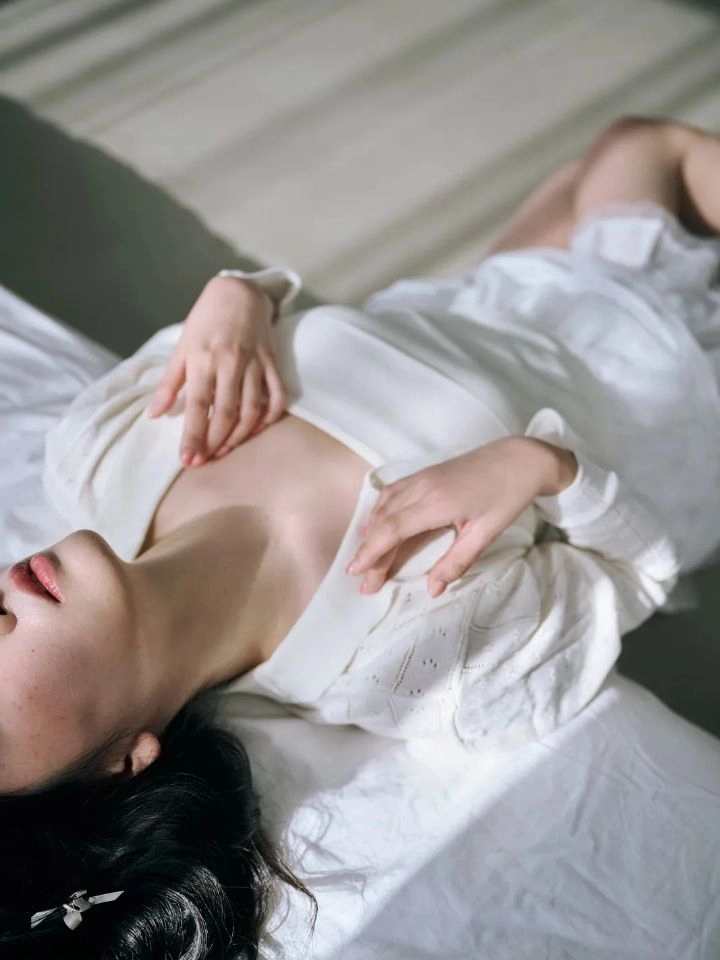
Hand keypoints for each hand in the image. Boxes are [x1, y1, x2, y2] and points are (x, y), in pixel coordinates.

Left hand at [147, 276, 286, 464]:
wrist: (239, 293)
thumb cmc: (205, 322)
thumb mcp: (182, 349)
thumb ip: (169, 384)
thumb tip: (154, 415)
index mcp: (203, 359)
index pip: (198, 405)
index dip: (193, 435)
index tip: (188, 459)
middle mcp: (230, 363)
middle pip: (226, 412)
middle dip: (215, 441)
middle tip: (204, 460)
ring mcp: (255, 363)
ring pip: (252, 409)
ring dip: (239, 435)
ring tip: (225, 450)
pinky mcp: (273, 362)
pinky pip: (277, 396)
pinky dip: (270, 417)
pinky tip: (257, 430)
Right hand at [346, 436, 576, 596]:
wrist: (519, 458)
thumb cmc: (507, 496)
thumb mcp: (486, 534)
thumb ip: (457, 562)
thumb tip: (433, 589)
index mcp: (437, 504)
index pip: (393, 530)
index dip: (371, 553)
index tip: (356, 573)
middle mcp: (421, 488)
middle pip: (383, 522)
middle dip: (368, 552)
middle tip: (362, 582)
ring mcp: (421, 477)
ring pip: (383, 505)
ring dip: (370, 532)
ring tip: (365, 558)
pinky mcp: (424, 473)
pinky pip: (392, 493)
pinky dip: (379, 512)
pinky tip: (377, 525)